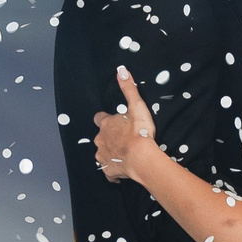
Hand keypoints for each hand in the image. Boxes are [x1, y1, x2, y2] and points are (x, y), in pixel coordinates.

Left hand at [91, 66, 156, 182]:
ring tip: (124, 153)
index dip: (107, 120)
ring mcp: (103, 156)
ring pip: (103, 152)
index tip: (115, 122)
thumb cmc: (139, 131)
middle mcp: (100, 140)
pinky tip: (121, 170)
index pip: (100, 119)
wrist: (141, 158)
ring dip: (111, 152)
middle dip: (110, 137)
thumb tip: (121, 70)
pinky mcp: (108, 170)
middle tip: (124, 138)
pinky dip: (113, 170)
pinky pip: (108, 171)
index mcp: (106, 125)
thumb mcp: (136, 106)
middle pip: (101, 136)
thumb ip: (128, 89)